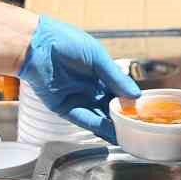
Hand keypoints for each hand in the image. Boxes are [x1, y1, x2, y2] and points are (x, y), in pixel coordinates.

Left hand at [17, 16, 140, 139]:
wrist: (38, 45)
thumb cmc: (67, 42)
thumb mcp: (98, 57)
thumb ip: (115, 78)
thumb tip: (136, 95)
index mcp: (99, 73)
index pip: (119, 92)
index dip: (130, 102)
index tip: (143, 113)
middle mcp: (89, 88)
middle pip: (109, 107)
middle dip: (122, 118)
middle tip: (138, 129)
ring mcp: (77, 98)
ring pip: (98, 116)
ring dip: (111, 126)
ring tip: (128, 136)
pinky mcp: (63, 107)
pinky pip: (83, 119)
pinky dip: (97, 126)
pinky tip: (110, 131)